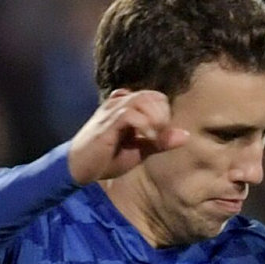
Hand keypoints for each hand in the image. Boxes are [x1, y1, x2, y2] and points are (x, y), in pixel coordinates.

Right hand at [66, 89, 183, 186]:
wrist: (78, 168)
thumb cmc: (106, 158)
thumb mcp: (139, 151)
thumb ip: (160, 142)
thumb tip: (186, 135)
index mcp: (126, 107)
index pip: (155, 96)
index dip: (164, 113)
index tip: (161, 134)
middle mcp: (118, 103)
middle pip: (151, 95)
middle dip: (162, 115)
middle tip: (159, 135)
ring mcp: (111, 111)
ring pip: (142, 100)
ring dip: (155, 118)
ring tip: (154, 137)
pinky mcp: (106, 123)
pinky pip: (129, 114)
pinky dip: (144, 125)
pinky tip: (147, 138)